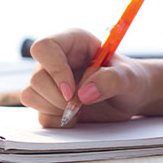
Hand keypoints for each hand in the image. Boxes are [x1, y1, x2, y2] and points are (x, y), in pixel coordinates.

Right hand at [20, 29, 150, 126]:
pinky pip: (39, 114)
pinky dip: (56, 120)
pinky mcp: (50, 102)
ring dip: (54, 108)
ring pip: (30, 95)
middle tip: (81, 105)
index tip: (72, 91)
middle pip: (36, 77)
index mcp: (72, 41)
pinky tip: (76, 118)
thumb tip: (83, 94)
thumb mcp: (129, 77)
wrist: (131, 97)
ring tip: (80, 110)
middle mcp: (56, 59)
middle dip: (57, 97)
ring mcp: (50, 81)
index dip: (54, 70)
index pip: (45, 47)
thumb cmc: (130, 79)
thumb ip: (111, 80)